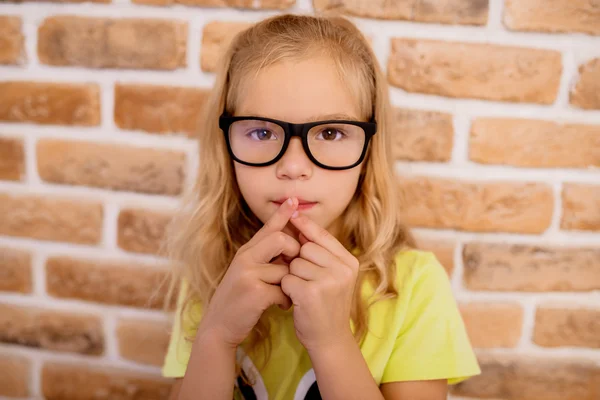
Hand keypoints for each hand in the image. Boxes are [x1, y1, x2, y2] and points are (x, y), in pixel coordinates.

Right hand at [198, 198, 299, 347]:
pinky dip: (287, 300)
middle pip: (280, 239)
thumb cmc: (240, 299)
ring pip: (285, 267)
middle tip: (293, 268)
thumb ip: (265, 258)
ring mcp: (248, 274)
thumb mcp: (248, 273)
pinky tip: (282, 306)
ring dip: (291, 282)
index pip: (268, 227)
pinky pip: (284, 289)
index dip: (282, 213)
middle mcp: (245, 258)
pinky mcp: (254, 292)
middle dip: (294, 252)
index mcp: (246, 251)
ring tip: (287, 294)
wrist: (219, 326)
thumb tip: (291, 243)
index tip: (294, 200)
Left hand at [280, 213, 359, 351]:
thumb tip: (298, 222)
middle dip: (298, 261)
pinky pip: (287, 278)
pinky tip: (296, 300)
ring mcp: (328, 281)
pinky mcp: (311, 293)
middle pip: (305, 248)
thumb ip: (322, 253)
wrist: (329, 339)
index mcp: (349, 262)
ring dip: (292, 276)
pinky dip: (286, 289)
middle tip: (304, 279)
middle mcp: (342, 269)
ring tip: (303, 291)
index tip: (292, 214)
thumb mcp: (334, 276)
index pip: (323, 236)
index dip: (305, 225)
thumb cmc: (326, 305)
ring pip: (294, 263)